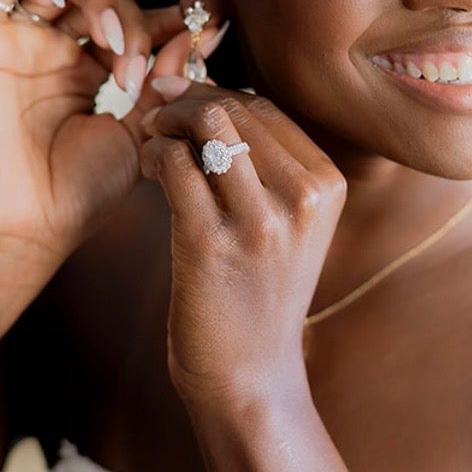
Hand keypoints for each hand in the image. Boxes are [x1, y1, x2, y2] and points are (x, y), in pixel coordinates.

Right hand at [0, 0, 230, 279]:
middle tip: (139, 70)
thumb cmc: (82, 192)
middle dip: (134, 22)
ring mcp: (23, 40)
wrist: (28, 223)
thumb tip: (197, 37)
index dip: (166, 20)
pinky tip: (55, 0)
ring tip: (112, 42)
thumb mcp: (140, 134)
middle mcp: (58, 49)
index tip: (203, 31)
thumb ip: (165, 83)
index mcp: (94, 71)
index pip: (134, 19)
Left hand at [138, 71, 347, 408]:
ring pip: (206, 123)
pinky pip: (174, 164)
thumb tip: (206, 96)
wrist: (250, 376)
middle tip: (155, 120)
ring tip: (149, 141)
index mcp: (326, 187)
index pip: (264, 107)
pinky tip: (145, 169)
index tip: (181, 105)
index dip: (214, 95)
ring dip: (164, 122)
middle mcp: (302, 198)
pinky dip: (151, 154)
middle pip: (234, 107)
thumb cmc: (258, 296)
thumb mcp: (288, 228)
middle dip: (184, 103)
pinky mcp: (210, 242)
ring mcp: (259, 221)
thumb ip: (266, 168)